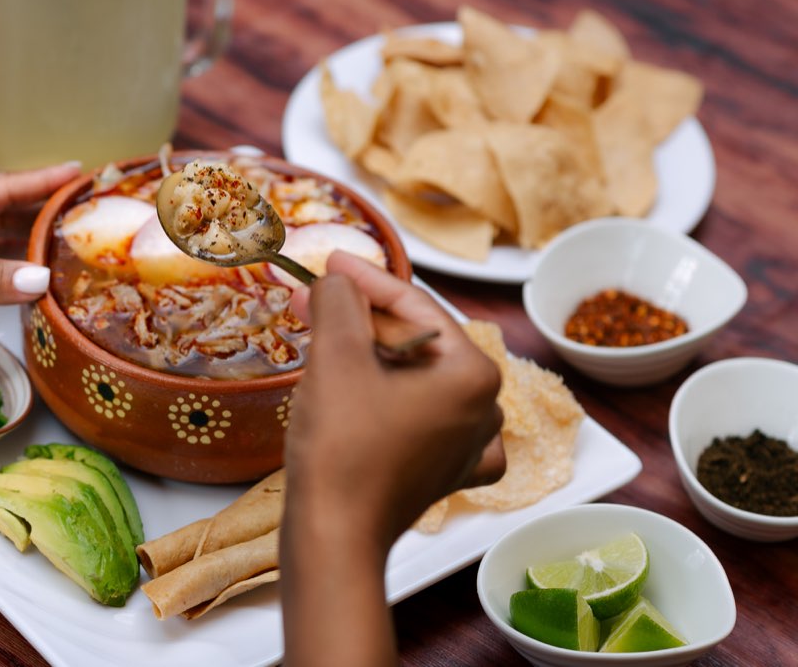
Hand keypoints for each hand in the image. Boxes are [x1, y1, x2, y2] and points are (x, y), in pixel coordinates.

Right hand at [285, 250, 503, 546]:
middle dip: (360, 320)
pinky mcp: (445, 475)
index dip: (365, 279)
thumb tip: (338, 278)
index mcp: (473, 373)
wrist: (334, 536)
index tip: (331, 260)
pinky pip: (421, 420)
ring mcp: (468, 447)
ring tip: (325, 343)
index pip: (414, 307)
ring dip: (370, 359)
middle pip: (415, 343)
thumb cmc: (341, 447)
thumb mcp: (337, 355)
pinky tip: (370, 395)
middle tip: (313, 299)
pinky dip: (392, 402)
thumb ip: (341, 300)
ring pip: (415, 380)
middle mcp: (484, 409)